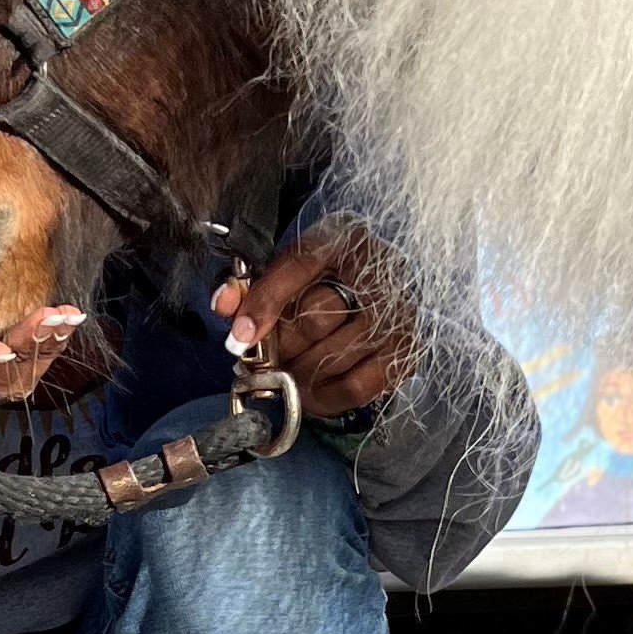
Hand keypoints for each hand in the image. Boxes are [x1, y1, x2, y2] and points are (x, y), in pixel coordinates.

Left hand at [214, 220, 415, 419]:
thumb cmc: (322, 282)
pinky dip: (326, 397)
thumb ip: (249, 287)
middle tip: (267, 358)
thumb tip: (224, 305)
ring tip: (288, 373)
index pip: (300, 263)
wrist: (376, 291)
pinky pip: (357, 385)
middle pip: (316, 317)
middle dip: (282, 346)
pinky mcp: (408, 348)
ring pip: (334, 355)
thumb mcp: (285, 273)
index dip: (265, 301)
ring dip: (300, 373)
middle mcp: (379, 268)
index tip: (240, 336)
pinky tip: (311, 392)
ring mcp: (400, 310)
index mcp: (343, 236)